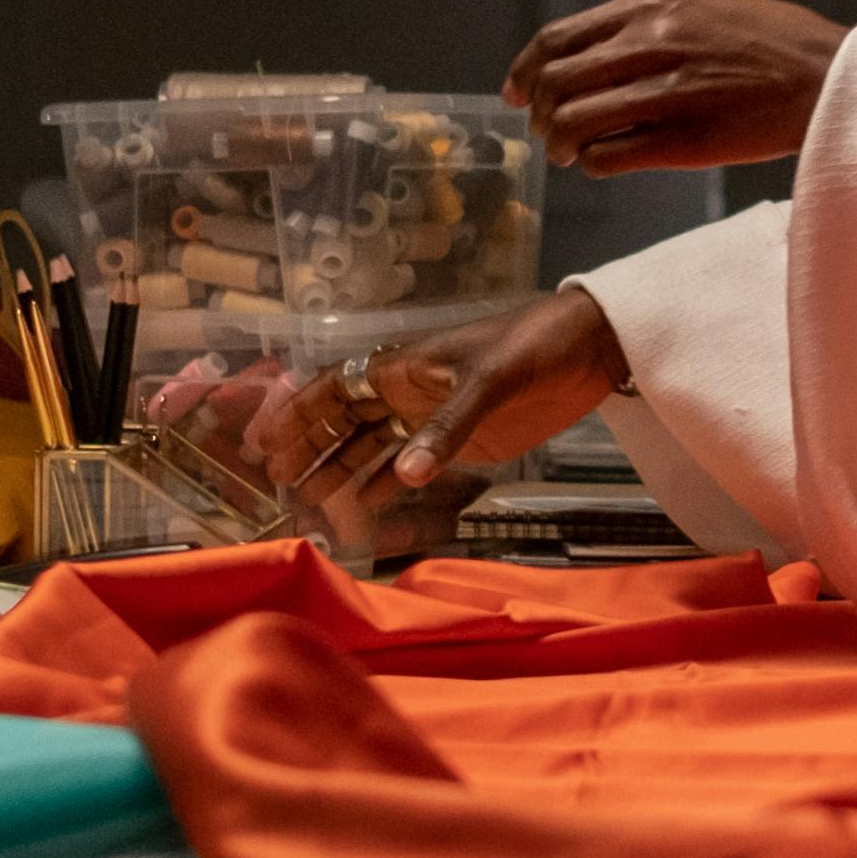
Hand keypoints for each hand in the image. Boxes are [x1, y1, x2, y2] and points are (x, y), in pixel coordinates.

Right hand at [170, 289, 626, 552]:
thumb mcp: (492, 380)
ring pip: (371, 448)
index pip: (336, 387)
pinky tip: (361, 512)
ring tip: (306, 504)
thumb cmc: (537, 345)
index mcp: (406, 366)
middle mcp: (408, 393)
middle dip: (309, 449)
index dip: (297, 412)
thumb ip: (448, 427)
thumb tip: (406, 475)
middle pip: (344, 422)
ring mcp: (433, 419)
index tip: (263, 443)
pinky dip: (384, 488)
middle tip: (277, 483)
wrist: (593, 349)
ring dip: (339, 473)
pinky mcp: (463, 443)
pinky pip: (410, 466)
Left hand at [507, 0, 847, 175]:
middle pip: (555, 82)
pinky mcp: (682, 140)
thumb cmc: (772, 43)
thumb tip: (591, 51)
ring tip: (572, 153)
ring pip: (573, 122)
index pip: (557, 39)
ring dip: (562, 143)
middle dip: (540, 112)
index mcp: (651, 6)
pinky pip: (609, 157)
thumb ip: (645, 23)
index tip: (516, 91)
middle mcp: (651, 42)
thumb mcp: (701, 8)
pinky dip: (595, 164)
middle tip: (547, 130)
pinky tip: (605, 162)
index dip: (525, 70)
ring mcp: (665, 92)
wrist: (827, 76)